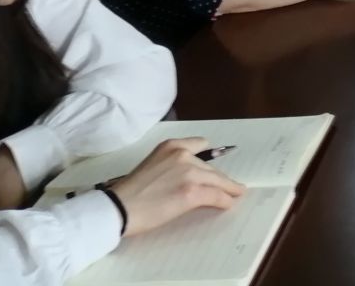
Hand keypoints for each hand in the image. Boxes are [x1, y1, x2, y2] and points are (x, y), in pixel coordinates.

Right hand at [105, 139, 246, 237]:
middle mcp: (182, 154)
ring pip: (218, 181)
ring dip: (228, 189)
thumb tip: (189, 179)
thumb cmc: (129, 192)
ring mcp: (189, 172)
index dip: (209, 159)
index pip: (200, 145)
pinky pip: (217, 195)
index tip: (214, 167)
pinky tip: (229, 204)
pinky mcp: (193, 191)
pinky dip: (226, 200)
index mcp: (170, 146)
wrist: (118, 208)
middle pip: (210, 167)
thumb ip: (172, 166)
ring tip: (235, 194)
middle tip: (229, 186)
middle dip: (219, 179)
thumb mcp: (153, 166)